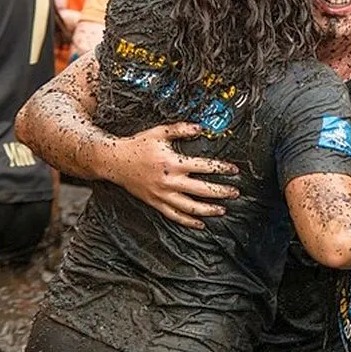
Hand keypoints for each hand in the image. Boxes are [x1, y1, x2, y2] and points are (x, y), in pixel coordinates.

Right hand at [104, 123, 240, 228]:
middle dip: (221, 192)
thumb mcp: (159, 132)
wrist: (114, 161)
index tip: (234, 170)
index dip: (222, 168)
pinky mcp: (155, 203)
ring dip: (209, 210)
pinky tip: (200, 224)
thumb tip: (201, 127)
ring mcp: (162, 195)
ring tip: (223, 210)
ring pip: (190, 207)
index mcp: (173, 163)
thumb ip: (181, 129)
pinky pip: (174, 216)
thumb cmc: (137, 145)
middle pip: (201, 190)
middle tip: (235, 192)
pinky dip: (188, 222)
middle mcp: (169, 181)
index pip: (204, 167)